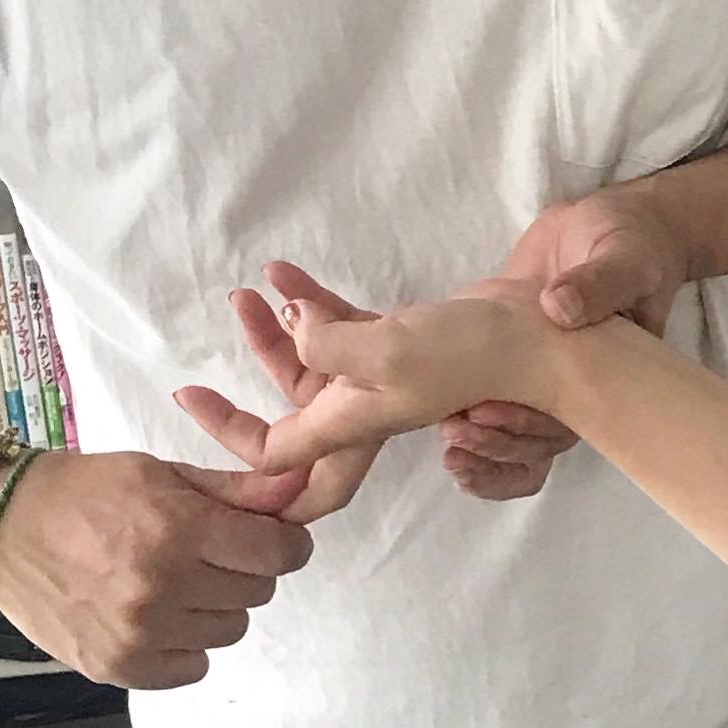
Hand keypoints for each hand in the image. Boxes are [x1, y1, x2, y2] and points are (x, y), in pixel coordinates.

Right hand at [0, 447, 312, 689]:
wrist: (3, 526)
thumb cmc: (88, 489)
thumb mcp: (165, 472)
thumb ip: (237, 490)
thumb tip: (299, 490)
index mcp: (179, 529)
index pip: (277, 554)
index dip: (286, 542)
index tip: (273, 536)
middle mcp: (163, 587)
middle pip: (258, 591)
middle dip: (247, 567)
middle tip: (212, 550)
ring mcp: (139, 634)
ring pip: (230, 629)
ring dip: (218, 605)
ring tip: (179, 578)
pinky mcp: (118, 667)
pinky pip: (192, 667)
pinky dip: (187, 643)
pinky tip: (161, 612)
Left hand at [174, 282, 561, 474]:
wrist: (537, 338)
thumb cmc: (467, 351)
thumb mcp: (386, 348)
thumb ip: (326, 343)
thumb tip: (294, 327)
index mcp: (350, 423)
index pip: (272, 455)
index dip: (226, 439)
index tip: (189, 396)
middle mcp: (358, 408)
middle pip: (285, 411)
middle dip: (252, 369)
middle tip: (230, 316)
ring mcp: (378, 377)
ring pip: (311, 363)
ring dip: (280, 327)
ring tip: (255, 286)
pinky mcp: (398, 345)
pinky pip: (341, 331)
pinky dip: (315, 305)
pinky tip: (289, 273)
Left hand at [443, 184, 689, 498]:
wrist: (610, 226)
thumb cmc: (631, 247)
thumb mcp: (625, 262)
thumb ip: (598, 284)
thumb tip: (559, 310)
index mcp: (605, 378)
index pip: (566, 425)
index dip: (525, 429)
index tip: (485, 413)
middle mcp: (571, 387)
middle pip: (534, 442)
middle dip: (493, 444)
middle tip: (456, 429)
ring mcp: (537, 374)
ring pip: (512, 433)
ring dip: (478, 445)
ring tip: (447, 436)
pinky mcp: (507, 353)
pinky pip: (488, 396)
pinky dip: (466, 416)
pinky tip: (436, 421)